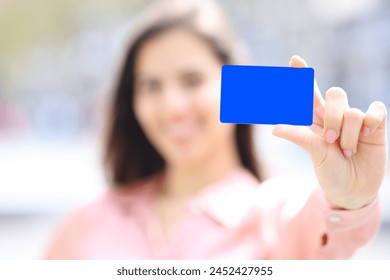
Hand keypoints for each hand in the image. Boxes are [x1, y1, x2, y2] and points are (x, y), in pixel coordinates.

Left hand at [272, 55, 387, 209]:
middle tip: (330, 141)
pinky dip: (370, 125)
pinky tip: (367, 137)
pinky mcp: (375, 124)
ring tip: (347, 152)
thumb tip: (274, 128)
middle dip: (332, 119)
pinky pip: (375, 110)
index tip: (294, 59)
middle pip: (334, 94)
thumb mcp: (314, 154)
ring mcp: (356, 119)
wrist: (353, 190)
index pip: (309, 92)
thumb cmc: (329, 171)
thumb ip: (299, 137)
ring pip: (352, 111)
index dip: (303, 75)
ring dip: (349, 135)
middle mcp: (335, 115)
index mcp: (316, 119)